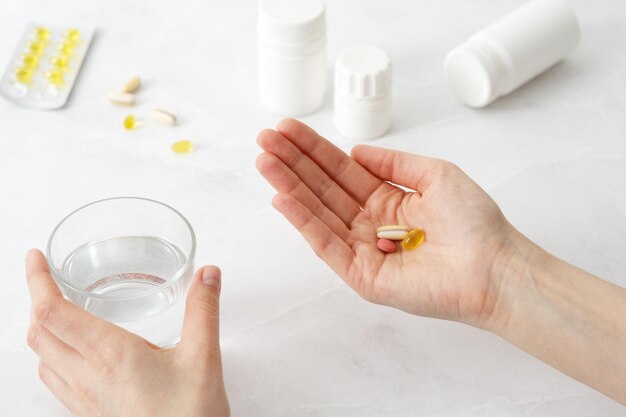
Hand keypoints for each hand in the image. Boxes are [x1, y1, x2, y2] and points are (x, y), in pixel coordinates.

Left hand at [25, 249, 229, 416]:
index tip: (36, 258)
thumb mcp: (203, 357)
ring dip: (41, 330)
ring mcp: (86, 400)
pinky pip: (56, 382)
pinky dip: (52, 358)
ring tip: (56, 311)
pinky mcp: (93, 415)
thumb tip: (206, 276)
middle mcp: (89, 378)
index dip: (37, 281)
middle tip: (45, 277)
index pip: (54, 312)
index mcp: (110, 355)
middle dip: (36, 300)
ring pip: (42, 360)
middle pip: (39, 334)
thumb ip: (203, 311)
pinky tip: (76, 356)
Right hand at [256, 119, 518, 328]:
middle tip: (265, 139)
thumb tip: (356, 151)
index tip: (287, 129)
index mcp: (386, 200)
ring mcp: (362, 250)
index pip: (340, 170)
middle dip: (292, 163)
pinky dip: (304, 222)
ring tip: (264, 160)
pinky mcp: (361, 275)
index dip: (313, 149)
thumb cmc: (474, 223)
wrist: (494, 266)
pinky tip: (283, 198)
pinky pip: (327, 245)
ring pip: (318, 213)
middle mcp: (369, 223)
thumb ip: (394, 163)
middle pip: (322, 188)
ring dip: (289, 187)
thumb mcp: (435, 175)